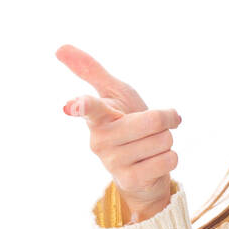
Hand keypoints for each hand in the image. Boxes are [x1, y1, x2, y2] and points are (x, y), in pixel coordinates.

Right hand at [56, 44, 181, 220]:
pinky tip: (153, 162)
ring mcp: (112, 163)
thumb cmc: (126, 119)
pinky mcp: (129, 180)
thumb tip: (59, 47)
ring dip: (166, 141)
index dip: (82, 105)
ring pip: (164, 140)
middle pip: (154, 120)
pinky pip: (169, 160)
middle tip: (150, 127)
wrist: (141, 163)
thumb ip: (90, 70)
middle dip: (164, 121)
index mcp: (97, 117)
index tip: (73, 105)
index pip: (89, 108)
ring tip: (149, 146)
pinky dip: (169, 158)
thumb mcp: (113, 91)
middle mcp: (99, 141)